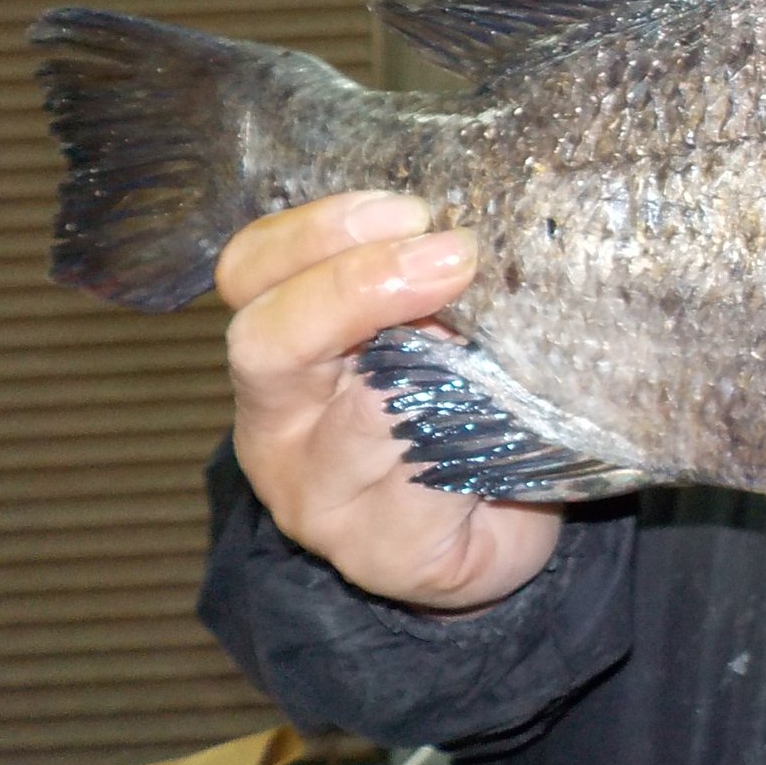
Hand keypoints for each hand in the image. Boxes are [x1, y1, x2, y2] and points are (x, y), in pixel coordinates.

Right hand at [215, 191, 561, 610]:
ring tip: (496, 341)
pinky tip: (513, 425)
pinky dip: (474, 447)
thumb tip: (490, 214)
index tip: (409, 210)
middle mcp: (281, 423)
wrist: (489, 531)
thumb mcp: (430, 327)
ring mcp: (323, 499)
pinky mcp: (385, 554)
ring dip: (434, 369)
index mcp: (283, 348)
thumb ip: (432, 279)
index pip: (252, 271)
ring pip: (358, 421)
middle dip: (358, 287)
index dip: (319, 231)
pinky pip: (425, 492)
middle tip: (455, 256)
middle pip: (267, 342)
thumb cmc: (457, 406)